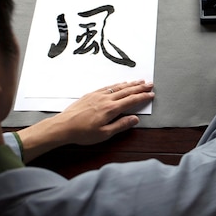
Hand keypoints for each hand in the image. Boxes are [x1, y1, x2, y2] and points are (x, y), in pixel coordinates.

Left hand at [16, 80, 153, 161]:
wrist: (63, 126)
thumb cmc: (83, 133)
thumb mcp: (104, 134)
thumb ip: (121, 125)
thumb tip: (135, 119)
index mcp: (111, 109)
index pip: (131, 101)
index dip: (142, 97)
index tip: (151, 94)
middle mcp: (106, 99)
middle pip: (127, 91)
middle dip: (140, 87)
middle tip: (150, 84)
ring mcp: (98, 95)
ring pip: (118, 87)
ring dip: (130, 84)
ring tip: (139, 81)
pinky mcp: (91, 94)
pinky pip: (108, 86)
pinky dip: (117, 84)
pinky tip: (121, 83)